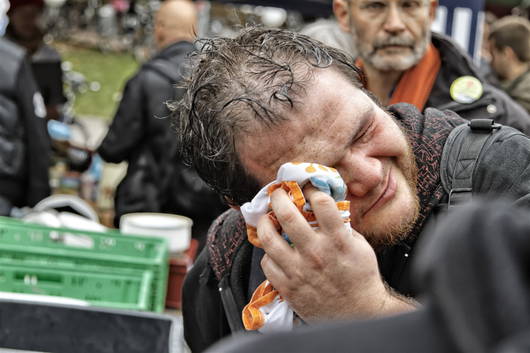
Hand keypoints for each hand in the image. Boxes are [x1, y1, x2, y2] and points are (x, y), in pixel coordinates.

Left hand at [256, 186, 409, 320]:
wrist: (358, 313)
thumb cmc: (360, 277)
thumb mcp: (359, 245)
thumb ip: (341, 226)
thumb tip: (323, 206)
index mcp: (338, 241)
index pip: (321, 203)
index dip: (312, 190)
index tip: (307, 189)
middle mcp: (316, 253)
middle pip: (287, 215)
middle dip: (279, 197)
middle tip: (279, 194)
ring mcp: (299, 271)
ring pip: (269, 238)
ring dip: (265, 223)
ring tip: (267, 219)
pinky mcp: (288, 287)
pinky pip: (267, 263)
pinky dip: (268, 253)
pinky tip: (274, 250)